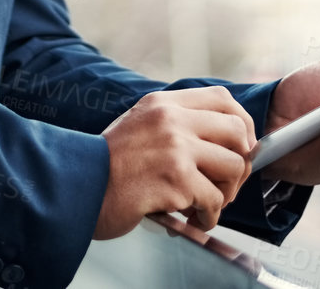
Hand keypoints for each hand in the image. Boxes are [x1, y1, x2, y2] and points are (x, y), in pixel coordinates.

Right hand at [94, 87, 255, 239]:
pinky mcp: (175, 180)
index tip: (242, 146)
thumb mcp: (139, 126)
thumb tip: (224, 140)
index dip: (243, 124)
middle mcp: (172, 120)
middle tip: (226, 183)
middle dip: (241, 163)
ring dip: (225, 193)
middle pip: (238, 132)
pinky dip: (209, 216)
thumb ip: (175, 124)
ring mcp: (175, 148)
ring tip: (206, 204)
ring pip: (233, 167)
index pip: (223, 99)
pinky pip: (214, 200)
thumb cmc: (107, 166)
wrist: (75, 188)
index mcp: (164, 104)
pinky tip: (193, 219)